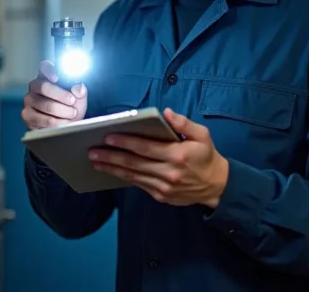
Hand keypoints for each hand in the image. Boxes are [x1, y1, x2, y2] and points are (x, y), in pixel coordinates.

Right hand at [21, 60, 87, 128]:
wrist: (66, 124)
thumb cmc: (70, 106)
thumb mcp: (79, 98)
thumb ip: (80, 91)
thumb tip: (79, 89)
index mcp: (46, 76)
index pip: (44, 67)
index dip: (49, 71)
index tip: (57, 78)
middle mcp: (34, 86)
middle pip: (44, 87)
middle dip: (61, 95)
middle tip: (73, 101)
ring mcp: (29, 101)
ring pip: (45, 105)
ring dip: (62, 111)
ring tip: (73, 114)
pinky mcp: (27, 116)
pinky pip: (42, 120)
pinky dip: (57, 122)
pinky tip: (65, 122)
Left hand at [88, 108, 228, 207]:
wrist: (216, 186)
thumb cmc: (206, 156)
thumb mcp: (202, 135)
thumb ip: (184, 123)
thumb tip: (166, 113)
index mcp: (177, 155)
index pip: (145, 147)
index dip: (125, 142)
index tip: (108, 137)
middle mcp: (168, 172)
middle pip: (133, 163)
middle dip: (111, 157)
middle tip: (92, 152)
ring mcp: (163, 187)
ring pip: (132, 176)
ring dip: (112, 169)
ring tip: (96, 162)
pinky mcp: (161, 196)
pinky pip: (139, 185)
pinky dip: (124, 177)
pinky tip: (112, 171)